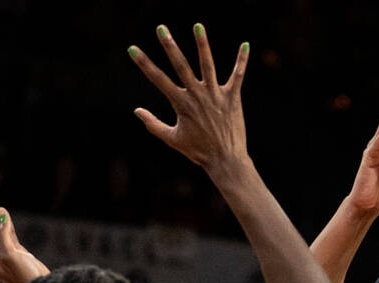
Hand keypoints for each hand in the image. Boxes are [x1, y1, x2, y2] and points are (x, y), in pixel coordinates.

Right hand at [128, 24, 248, 172]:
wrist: (226, 161)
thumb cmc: (199, 151)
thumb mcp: (172, 139)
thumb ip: (153, 124)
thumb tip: (136, 111)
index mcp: (181, 104)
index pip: (158, 79)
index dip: (144, 64)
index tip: (132, 49)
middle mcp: (197, 96)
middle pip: (181, 66)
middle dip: (170, 46)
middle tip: (161, 28)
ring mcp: (215, 96)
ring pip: (208, 65)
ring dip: (203, 44)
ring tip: (198, 26)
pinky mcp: (232, 98)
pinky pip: (238, 76)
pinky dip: (241, 61)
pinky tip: (245, 45)